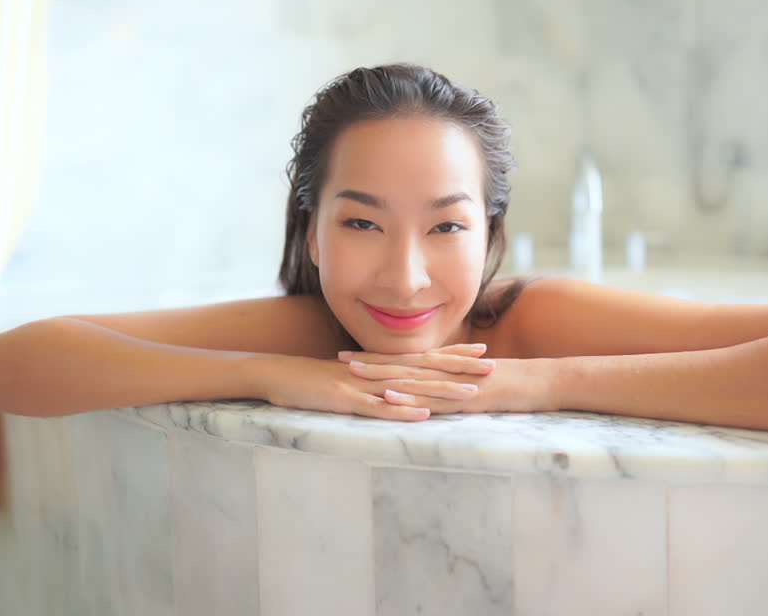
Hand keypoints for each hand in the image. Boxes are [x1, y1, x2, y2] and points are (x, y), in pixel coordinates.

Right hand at [256, 344, 485, 421]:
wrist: (275, 374)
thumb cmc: (310, 380)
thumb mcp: (349, 379)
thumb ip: (374, 380)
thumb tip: (397, 387)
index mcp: (379, 365)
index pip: (423, 357)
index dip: (453, 355)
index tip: (481, 352)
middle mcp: (376, 371)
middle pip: (424, 368)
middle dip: (459, 368)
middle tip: (492, 367)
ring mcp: (362, 385)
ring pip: (408, 387)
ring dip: (440, 390)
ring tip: (471, 394)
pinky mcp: (345, 401)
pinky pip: (378, 407)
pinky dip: (401, 411)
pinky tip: (424, 414)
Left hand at [340, 347, 557, 415]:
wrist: (550, 382)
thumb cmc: (523, 387)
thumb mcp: (486, 386)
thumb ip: (464, 389)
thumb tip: (448, 396)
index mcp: (453, 369)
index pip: (411, 361)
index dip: (383, 358)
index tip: (356, 355)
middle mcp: (450, 372)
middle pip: (404, 365)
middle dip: (372, 362)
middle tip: (339, 358)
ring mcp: (457, 383)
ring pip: (412, 378)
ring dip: (381, 375)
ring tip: (352, 372)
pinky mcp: (467, 398)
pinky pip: (433, 398)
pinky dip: (410, 396)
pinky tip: (388, 395)